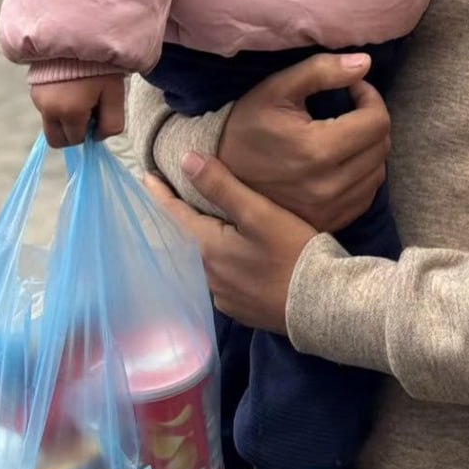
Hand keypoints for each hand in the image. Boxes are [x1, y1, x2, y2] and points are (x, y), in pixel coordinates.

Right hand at [30, 73, 125, 147]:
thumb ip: (111, 123)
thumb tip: (96, 137)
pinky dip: (58, 104)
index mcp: (69, 112)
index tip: (97, 112)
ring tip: (80, 94)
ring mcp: (38, 99)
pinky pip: (46, 108)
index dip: (89, 131)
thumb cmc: (102, 66)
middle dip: (72, 132)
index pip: (75, 140)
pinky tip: (70, 86)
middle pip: (56, 140)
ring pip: (50, 124)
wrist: (81, 35)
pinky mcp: (34, 89)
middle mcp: (48, 109)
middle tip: (88, 109)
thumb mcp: (115, 94)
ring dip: (64, 118)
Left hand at [146, 154, 316, 333]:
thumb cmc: (292, 252)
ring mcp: (224, 296)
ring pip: (205, 260)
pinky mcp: (240, 308)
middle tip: (178, 195)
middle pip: (188, 239)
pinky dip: (221, 261)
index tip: (147, 176)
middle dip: (183, 216)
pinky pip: (221, 278)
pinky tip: (234, 254)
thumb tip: (186, 160)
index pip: (175, 216)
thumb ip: (222, 186)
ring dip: (204, 240)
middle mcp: (208, 276)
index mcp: (207, 249)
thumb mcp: (259, 213)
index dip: (161, 194)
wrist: (321, 305)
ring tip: (209, 222)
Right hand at [217, 52, 391, 232]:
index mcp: (317, 150)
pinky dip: (363, 172)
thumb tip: (365, 63)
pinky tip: (342, 159)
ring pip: (378, 170)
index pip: (377, 121)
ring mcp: (329, 208)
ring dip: (369, 146)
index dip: (370, 97)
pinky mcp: (329, 222)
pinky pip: (367, 194)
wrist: (222, 172)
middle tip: (349, 107)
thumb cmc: (249, 124)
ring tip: (345, 132)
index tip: (352, 88)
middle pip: (381, 146)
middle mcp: (328, 185)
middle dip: (371, 119)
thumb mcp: (277, 88)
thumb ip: (322, 71)